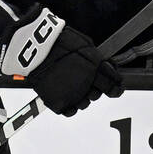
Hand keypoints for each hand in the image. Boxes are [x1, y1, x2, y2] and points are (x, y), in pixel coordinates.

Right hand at [0, 7, 122, 115]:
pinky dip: (70, 105)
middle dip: (96, 89)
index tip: (117, 88)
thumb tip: (107, 66)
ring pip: (85, 104)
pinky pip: (70, 111)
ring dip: (82, 97)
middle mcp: (87, 83)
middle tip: (89, 83)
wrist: (35, 49)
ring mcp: (73, 94)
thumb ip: (97, 58)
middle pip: (98, 94)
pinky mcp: (59, 102)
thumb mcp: (85, 44)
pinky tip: (66, 95)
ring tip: (73, 86)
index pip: (114, 83)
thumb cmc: (59, 42)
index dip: (117, 87)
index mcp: (96, 67)